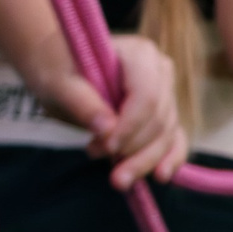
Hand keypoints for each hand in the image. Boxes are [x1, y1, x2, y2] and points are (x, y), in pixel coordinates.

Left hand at [30, 34, 186, 188]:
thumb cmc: (56, 68)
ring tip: (117, 178)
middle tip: (101, 163)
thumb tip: (106, 129)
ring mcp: (166, 93)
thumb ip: (81, 102)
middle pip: (159, 119)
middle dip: (134, 149)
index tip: (105, 147)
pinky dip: (169, 159)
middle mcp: (160, 71)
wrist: (58, 68)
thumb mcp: (57, 82)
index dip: (130, 127)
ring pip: (167, 134)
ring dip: (144, 160)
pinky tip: (158, 176)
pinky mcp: (165, 114)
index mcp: (139, 53)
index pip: (147, 96)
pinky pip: (176, 140)